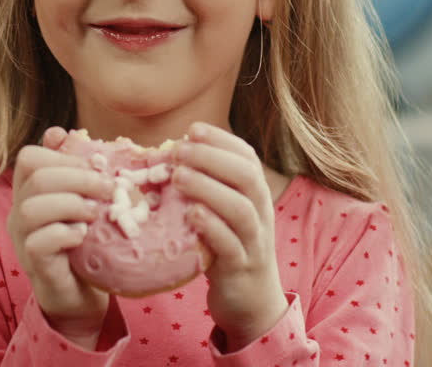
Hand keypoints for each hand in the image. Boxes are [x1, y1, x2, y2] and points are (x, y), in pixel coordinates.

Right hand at [7, 127, 117, 344]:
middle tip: (107, 189)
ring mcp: (23, 239)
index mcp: (29, 192)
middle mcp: (19, 212)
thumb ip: (72, 171)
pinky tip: (83, 237)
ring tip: (94, 214)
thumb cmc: (83, 244)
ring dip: (71, 204)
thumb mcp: (80, 202)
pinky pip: (39, 242)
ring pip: (32, 207)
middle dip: (78, 177)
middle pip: (36, 176)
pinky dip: (66, 233)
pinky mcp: (35, 265)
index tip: (91, 165)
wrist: (79, 295)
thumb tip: (59, 132)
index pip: (29, 157)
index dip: (62, 155)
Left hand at [171, 121, 288, 350]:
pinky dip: (212, 228)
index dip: (221, 140)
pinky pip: (231, 246)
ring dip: (209, 188)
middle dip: (212, 158)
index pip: (247, 157)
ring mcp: (253, 242)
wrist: (251, 302)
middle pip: (247, 177)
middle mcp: (260, 214)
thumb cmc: (227, 248)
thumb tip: (171, 155)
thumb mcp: (222, 213)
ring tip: (178, 176)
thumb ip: (207, 186)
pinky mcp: (241, 269)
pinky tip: (190, 215)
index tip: (192, 129)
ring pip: (241, 209)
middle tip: (178, 149)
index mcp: (255, 195)